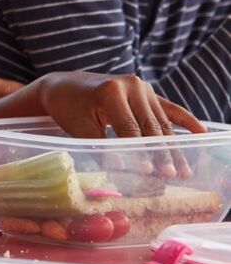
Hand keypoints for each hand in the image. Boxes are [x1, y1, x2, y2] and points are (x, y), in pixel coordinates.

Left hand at [37, 72, 202, 177]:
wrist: (64, 86)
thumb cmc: (69, 108)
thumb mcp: (80, 128)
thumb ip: (100, 147)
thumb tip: (121, 170)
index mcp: (112, 92)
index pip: (130, 128)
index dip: (139, 152)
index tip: (148, 173)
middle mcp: (131, 86)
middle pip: (151, 126)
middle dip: (162, 154)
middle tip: (173, 177)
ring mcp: (142, 87)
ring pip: (161, 122)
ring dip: (173, 147)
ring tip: (183, 170)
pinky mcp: (147, 92)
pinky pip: (169, 108)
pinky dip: (185, 120)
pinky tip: (201, 133)